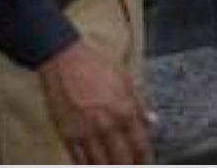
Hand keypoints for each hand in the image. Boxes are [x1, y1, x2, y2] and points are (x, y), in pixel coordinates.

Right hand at [38, 39, 152, 163]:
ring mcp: (85, 133)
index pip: (140, 145)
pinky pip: (79, 160)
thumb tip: (152, 121)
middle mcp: (107, 125)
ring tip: (117, 166)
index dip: (145, 159)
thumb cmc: (97, 65)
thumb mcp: (127, 80)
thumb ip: (140, 104)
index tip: (147, 163)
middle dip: (129, 166)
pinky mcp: (66, 135)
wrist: (64, 60)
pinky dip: (88, 166)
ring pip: (100, 164)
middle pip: (122, 159)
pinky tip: (95, 166)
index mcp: (125, 111)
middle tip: (133, 167)